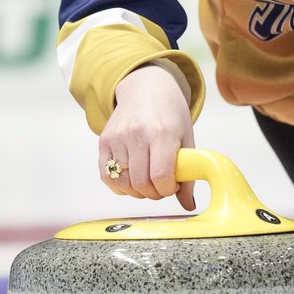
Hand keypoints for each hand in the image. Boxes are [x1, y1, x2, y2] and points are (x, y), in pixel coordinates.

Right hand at [98, 64, 196, 209]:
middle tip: (161, 186)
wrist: (146, 88)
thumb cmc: (170, 114)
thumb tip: (189, 204)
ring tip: (148, 182)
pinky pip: (106, 176)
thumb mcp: (187, 137)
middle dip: (154, 193)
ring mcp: (118, 137)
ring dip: (137, 192)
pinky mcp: (104, 141)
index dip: (168, 189)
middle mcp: (137, 134)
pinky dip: (119, 186)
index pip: (161, 176)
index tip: (172, 186)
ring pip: (123, 184)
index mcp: (161, 133)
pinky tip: (131, 180)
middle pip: (141, 183)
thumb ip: (189, 172)